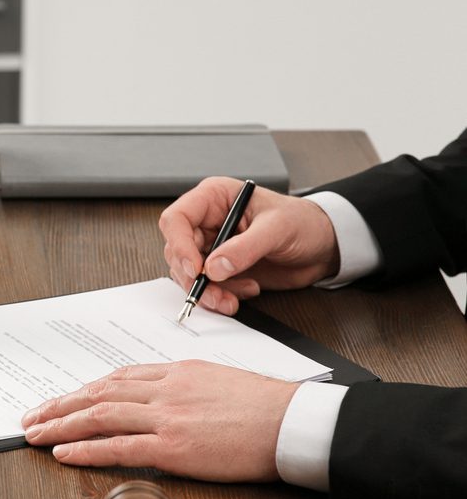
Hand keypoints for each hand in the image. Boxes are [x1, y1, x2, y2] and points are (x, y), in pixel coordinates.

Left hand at [20, 361, 298, 482]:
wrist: (293, 423)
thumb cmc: (265, 407)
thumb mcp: (217, 381)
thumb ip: (183, 387)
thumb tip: (158, 398)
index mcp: (175, 372)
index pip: (117, 378)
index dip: (83, 390)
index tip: (62, 399)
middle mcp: (165, 390)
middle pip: (98, 393)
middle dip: (60, 405)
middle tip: (32, 416)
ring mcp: (167, 417)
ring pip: (99, 416)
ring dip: (61, 425)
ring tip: (35, 434)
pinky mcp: (174, 448)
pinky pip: (118, 447)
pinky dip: (86, 449)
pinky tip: (63, 453)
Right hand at [160, 176, 341, 314]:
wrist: (322, 246)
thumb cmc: (302, 222)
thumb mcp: (277, 229)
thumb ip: (245, 248)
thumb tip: (214, 267)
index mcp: (214, 199)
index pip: (177, 219)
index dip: (180, 245)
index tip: (196, 268)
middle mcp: (206, 222)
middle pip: (177, 251)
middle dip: (194, 276)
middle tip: (214, 292)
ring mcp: (211, 246)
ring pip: (187, 273)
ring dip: (208, 291)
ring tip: (232, 299)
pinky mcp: (220, 268)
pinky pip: (206, 286)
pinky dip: (220, 296)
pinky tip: (245, 291)